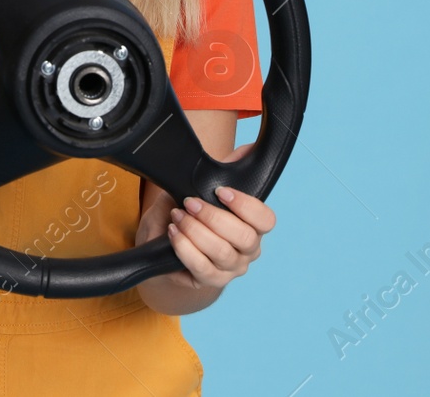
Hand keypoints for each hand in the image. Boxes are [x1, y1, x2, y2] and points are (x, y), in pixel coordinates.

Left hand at [137, 141, 275, 292]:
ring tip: (177, 216)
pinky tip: (173, 233)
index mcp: (252, 225)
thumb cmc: (187, 213)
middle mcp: (247, 249)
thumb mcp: (201, 188)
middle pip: (245, 236)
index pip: (266, 219)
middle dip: (214, 216)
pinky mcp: (210, 281)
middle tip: (189, 203)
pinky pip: (201, 268)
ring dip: (196, 231)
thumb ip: (224, 170)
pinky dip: (185, 248)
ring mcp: (231, 268)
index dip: (246, 205)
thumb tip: (247, 148)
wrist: (163, 244)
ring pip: (222, 252)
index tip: (221, 191)